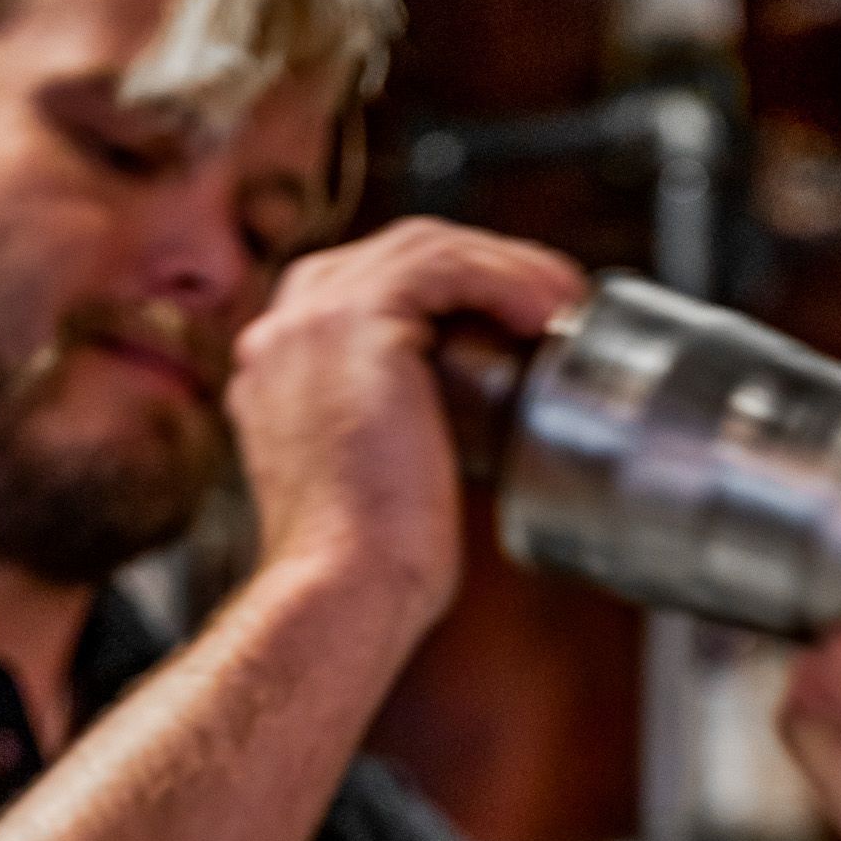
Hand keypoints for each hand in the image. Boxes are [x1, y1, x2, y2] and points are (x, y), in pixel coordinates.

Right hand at [229, 219, 584, 651]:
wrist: (342, 591)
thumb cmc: (368, 571)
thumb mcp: (373, 488)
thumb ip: (391, 441)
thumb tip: (457, 436)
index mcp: (279, 372)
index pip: (364, 294)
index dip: (444, 296)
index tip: (507, 326)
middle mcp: (281, 334)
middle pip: (393, 258)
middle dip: (479, 269)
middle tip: (548, 305)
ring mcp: (309, 320)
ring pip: (423, 250)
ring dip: (505, 266)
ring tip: (562, 303)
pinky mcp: (355, 322)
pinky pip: (444, 264)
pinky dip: (504, 277)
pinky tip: (546, 310)